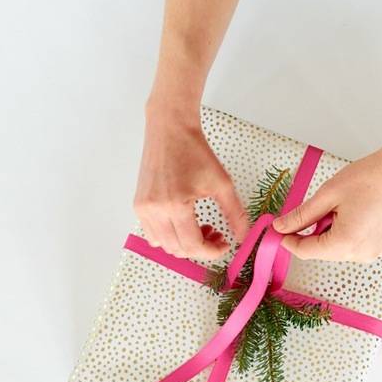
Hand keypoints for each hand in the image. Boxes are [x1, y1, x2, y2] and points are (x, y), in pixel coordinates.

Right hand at [133, 103, 248, 259]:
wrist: (170, 129)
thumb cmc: (195, 151)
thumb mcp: (222, 183)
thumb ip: (235, 214)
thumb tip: (243, 237)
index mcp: (175, 206)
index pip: (192, 246)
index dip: (211, 252)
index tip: (224, 244)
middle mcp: (154, 210)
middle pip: (178, 250)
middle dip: (200, 249)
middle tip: (216, 235)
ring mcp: (143, 209)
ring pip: (164, 245)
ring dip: (184, 244)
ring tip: (200, 227)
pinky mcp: (138, 205)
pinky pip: (153, 234)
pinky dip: (170, 235)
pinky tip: (184, 222)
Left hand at [273, 143, 381, 262]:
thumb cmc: (370, 178)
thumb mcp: (327, 194)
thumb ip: (302, 215)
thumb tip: (282, 227)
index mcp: (344, 243)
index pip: (306, 252)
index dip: (290, 241)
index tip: (280, 231)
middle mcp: (362, 254)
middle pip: (324, 251)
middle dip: (316, 232)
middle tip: (323, 206)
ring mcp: (377, 251)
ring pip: (342, 248)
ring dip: (335, 232)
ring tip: (347, 206)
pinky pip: (359, 244)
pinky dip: (352, 232)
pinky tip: (360, 211)